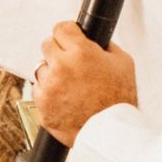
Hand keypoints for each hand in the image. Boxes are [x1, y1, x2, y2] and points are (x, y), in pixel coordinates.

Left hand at [32, 25, 137, 145]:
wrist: (110, 133)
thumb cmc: (119, 100)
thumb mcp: (123, 63)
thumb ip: (106, 46)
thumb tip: (94, 40)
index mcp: (81, 52)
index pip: (61, 28)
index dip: (67, 33)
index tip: (69, 37)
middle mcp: (61, 66)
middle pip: (47, 44)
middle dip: (58, 51)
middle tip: (70, 62)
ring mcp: (49, 85)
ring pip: (41, 68)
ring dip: (52, 72)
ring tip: (70, 85)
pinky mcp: (41, 103)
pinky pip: (38, 88)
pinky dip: (48, 91)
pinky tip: (64, 98)